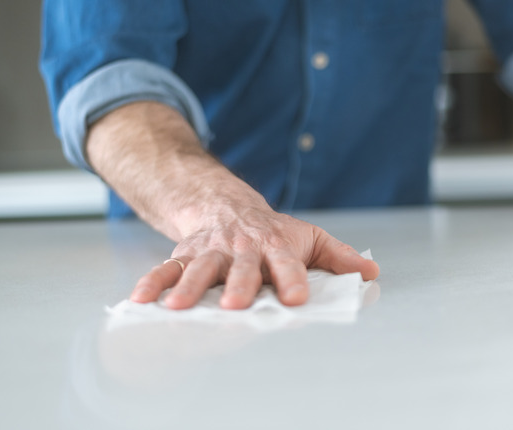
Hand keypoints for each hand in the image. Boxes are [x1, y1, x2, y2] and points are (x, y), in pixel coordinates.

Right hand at [129, 202, 379, 309]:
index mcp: (275, 246)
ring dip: (188, 286)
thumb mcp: (309, 236)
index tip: (297, 298)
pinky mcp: (185, 253)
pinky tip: (141, 299)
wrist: (228, 205)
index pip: (287, 264)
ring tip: (178, 307)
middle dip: (237, 285)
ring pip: (199, 267)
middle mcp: (242, 248)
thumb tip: (371, 271)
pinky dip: (153, 281)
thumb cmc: (273, 231)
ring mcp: (211, 250)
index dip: (292, 279)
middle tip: (233, 304)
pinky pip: (166, 267)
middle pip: (241, 268)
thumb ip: (339, 256)